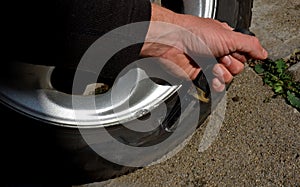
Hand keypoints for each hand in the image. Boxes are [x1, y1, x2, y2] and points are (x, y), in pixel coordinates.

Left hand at [140, 3, 267, 91]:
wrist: (172, 43)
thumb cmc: (194, 33)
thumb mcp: (229, 35)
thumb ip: (249, 45)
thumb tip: (263, 53)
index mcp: (225, 40)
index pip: (244, 53)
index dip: (242, 55)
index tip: (236, 52)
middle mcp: (217, 52)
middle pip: (237, 68)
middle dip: (231, 64)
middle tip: (222, 56)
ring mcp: (208, 65)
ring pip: (227, 78)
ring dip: (222, 73)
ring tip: (213, 64)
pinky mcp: (199, 76)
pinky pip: (214, 85)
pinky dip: (216, 84)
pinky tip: (212, 77)